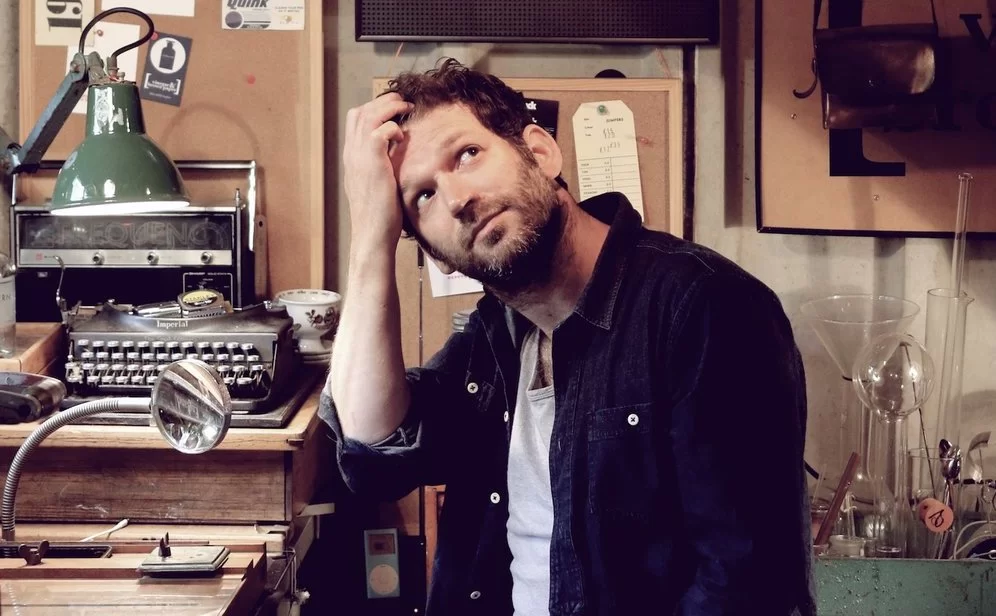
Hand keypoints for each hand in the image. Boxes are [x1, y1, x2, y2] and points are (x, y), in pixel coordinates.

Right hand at [342, 93, 413, 248]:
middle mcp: (351, 154)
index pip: (355, 121)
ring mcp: (359, 157)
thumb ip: (380, 167)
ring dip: (389, 108)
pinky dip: (393, 128)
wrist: (372, 234)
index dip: (373, 109)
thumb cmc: (379, 215)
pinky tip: (402, 138)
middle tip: (402, 103)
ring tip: (406, 109)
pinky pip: (381, 130)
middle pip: (360, 112)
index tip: (393, 111)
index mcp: (351, 158)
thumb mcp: (376, 185)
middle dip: (382, 102)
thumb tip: (395, 157)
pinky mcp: (372, 162)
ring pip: (369, 115)